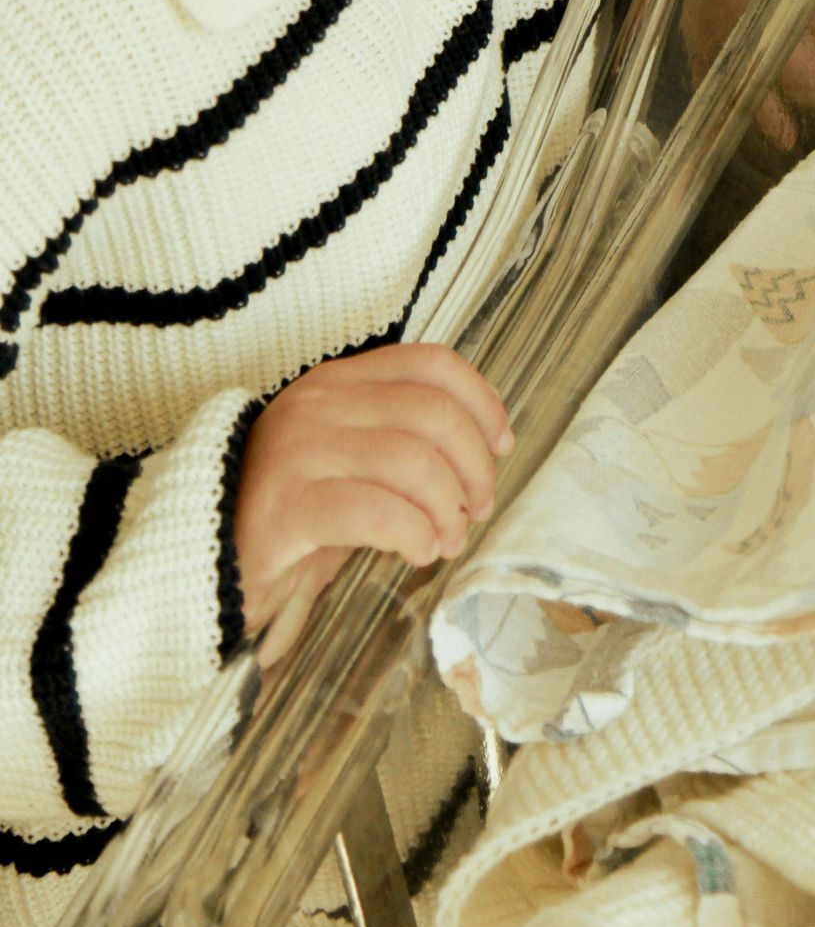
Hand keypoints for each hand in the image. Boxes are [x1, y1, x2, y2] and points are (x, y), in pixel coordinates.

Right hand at [235, 344, 511, 637]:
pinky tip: (418, 551)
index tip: (501, 445)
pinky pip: (374, 511)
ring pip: (411, 461)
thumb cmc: (290, 516)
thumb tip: (483, 459)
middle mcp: (318, 404)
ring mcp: (297, 451)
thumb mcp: (350, 463)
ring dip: (447, 508)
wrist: (200, 562)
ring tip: (446, 539)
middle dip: (473, 467)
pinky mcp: (285, 507)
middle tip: (477, 509)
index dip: (482, 401)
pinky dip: (413, 533)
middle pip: (432, 414)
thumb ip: (404, 445)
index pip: (431, 364)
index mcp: (339, 382)